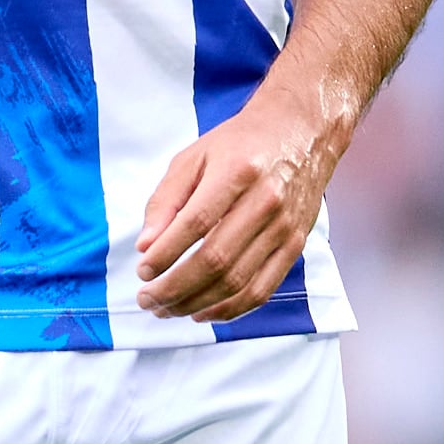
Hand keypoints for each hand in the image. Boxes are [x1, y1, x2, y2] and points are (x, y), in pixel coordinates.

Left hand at [137, 95, 336, 325]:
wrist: (300, 131)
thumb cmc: (241, 143)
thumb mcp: (193, 157)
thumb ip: (166, 200)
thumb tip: (147, 246)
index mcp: (237, 172)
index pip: (196, 224)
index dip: (166, 254)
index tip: (143, 271)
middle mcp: (266, 201)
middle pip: (216, 260)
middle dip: (175, 287)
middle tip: (148, 299)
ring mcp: (284, 227)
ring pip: (237, 282)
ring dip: (197, 303)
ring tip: (168, 309)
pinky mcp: (295, 245)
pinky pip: (262, 289)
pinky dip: (230, 309)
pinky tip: (203, 312)